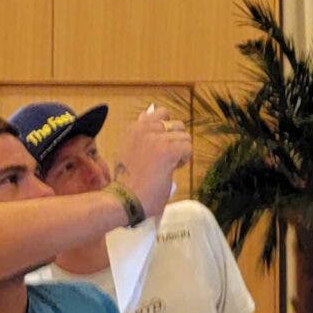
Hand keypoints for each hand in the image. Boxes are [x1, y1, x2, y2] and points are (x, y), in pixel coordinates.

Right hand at [119, 105, 192, 219]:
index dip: (166, 131)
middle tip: (164, 160)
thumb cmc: (126, 182)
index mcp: (134, 128)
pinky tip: (170, 170)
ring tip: (166, 167)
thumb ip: (140, 133)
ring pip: (185, 137)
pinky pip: (188, 148)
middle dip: (176, 142)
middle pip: (177, 125)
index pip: (161, 113)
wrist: (124, 200)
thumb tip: (148, 112)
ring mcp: (156, 139)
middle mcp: (144, 129)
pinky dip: (184, 161)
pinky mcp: (168, 151)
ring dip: (180, 152)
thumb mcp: (127, 150)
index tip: (159, 147)